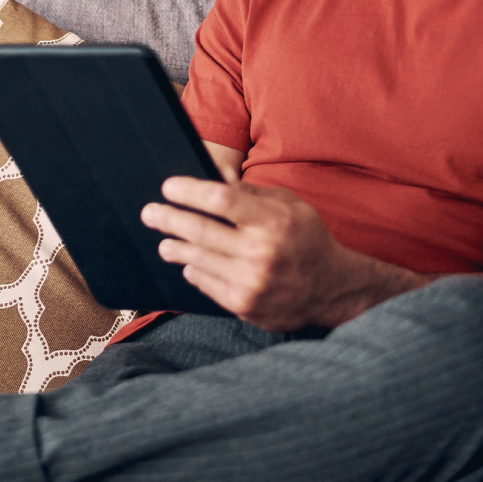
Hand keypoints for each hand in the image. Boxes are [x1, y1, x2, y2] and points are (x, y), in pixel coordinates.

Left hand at [141, 177, 355, 331]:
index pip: (221, 199)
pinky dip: (193, 271)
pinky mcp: (244, 305)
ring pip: (196, 259)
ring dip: (174, 247)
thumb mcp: (290, 206)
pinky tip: (190, 263)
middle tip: (149, 213)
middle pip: (200, 230)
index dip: (189, 191)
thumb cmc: (307, 240)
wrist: (332, 290)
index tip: (169, 187)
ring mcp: (251, 282)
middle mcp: (261, 252)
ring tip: (164, 241)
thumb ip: (252, 193)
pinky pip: (205, 283)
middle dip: (168, 218)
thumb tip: (215, 177)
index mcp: (274, 221)